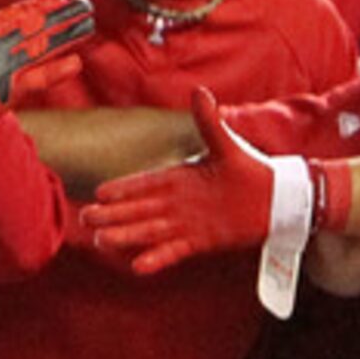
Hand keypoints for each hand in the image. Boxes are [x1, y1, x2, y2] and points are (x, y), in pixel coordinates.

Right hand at [80, 90, 290, 272]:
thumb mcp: (227, 144)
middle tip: (85, 218)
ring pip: (149, 231)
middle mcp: (176, 202)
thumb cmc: (249, 169)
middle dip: (112, 213)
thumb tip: (200, 91)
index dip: (122, 188)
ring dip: (126, 236)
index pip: (144, 183)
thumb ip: (209, 122)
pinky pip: (174, 251)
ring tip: (101, 241)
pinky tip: (137, 266)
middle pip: (137, 209)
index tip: (99, 192)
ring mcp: (186, 224)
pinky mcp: (200, 242)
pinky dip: (157, 259)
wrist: (274, 199)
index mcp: (178, 177)